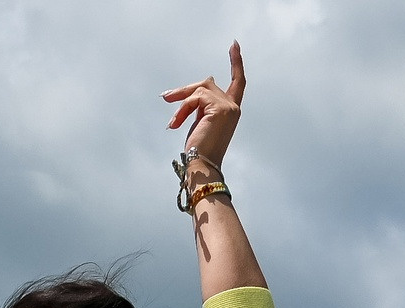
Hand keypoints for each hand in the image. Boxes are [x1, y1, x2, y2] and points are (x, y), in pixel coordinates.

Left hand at [163, 42, 246, 166]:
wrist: (201, 167)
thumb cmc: (198, 151)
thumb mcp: (199, 123)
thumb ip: (200, 106)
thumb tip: (191, 92)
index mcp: (231, 110)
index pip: (238, 81)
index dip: (236, 63)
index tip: (234, 44)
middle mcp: (234, 106)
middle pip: (208, 83)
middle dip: (185, 90)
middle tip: (166, 97)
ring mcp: (229, 107)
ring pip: (199, 90)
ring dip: (181, 103)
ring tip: (172, 123)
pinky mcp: (219, 109)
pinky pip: (195, 98)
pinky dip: (182, 110)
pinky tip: (175, 125)